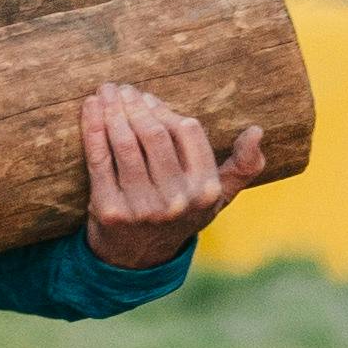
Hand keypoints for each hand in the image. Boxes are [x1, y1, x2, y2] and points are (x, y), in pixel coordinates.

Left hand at [81, 82, 269, 267]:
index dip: (165, 110)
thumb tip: (257, 131)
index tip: (149, 99)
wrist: (137, 259)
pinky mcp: (109, 210)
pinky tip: (90, 107)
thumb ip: (243, 167)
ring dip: (112, 110)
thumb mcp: (217, 198)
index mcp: (205, 190)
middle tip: (122, 89)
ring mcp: (141, 208)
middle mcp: (176, 200)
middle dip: (135, 105)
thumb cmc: (179, 215)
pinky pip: (99, 159)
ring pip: (124, 143)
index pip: (187, 131)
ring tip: (106, 92)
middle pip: (153, 134)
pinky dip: (92, 127)